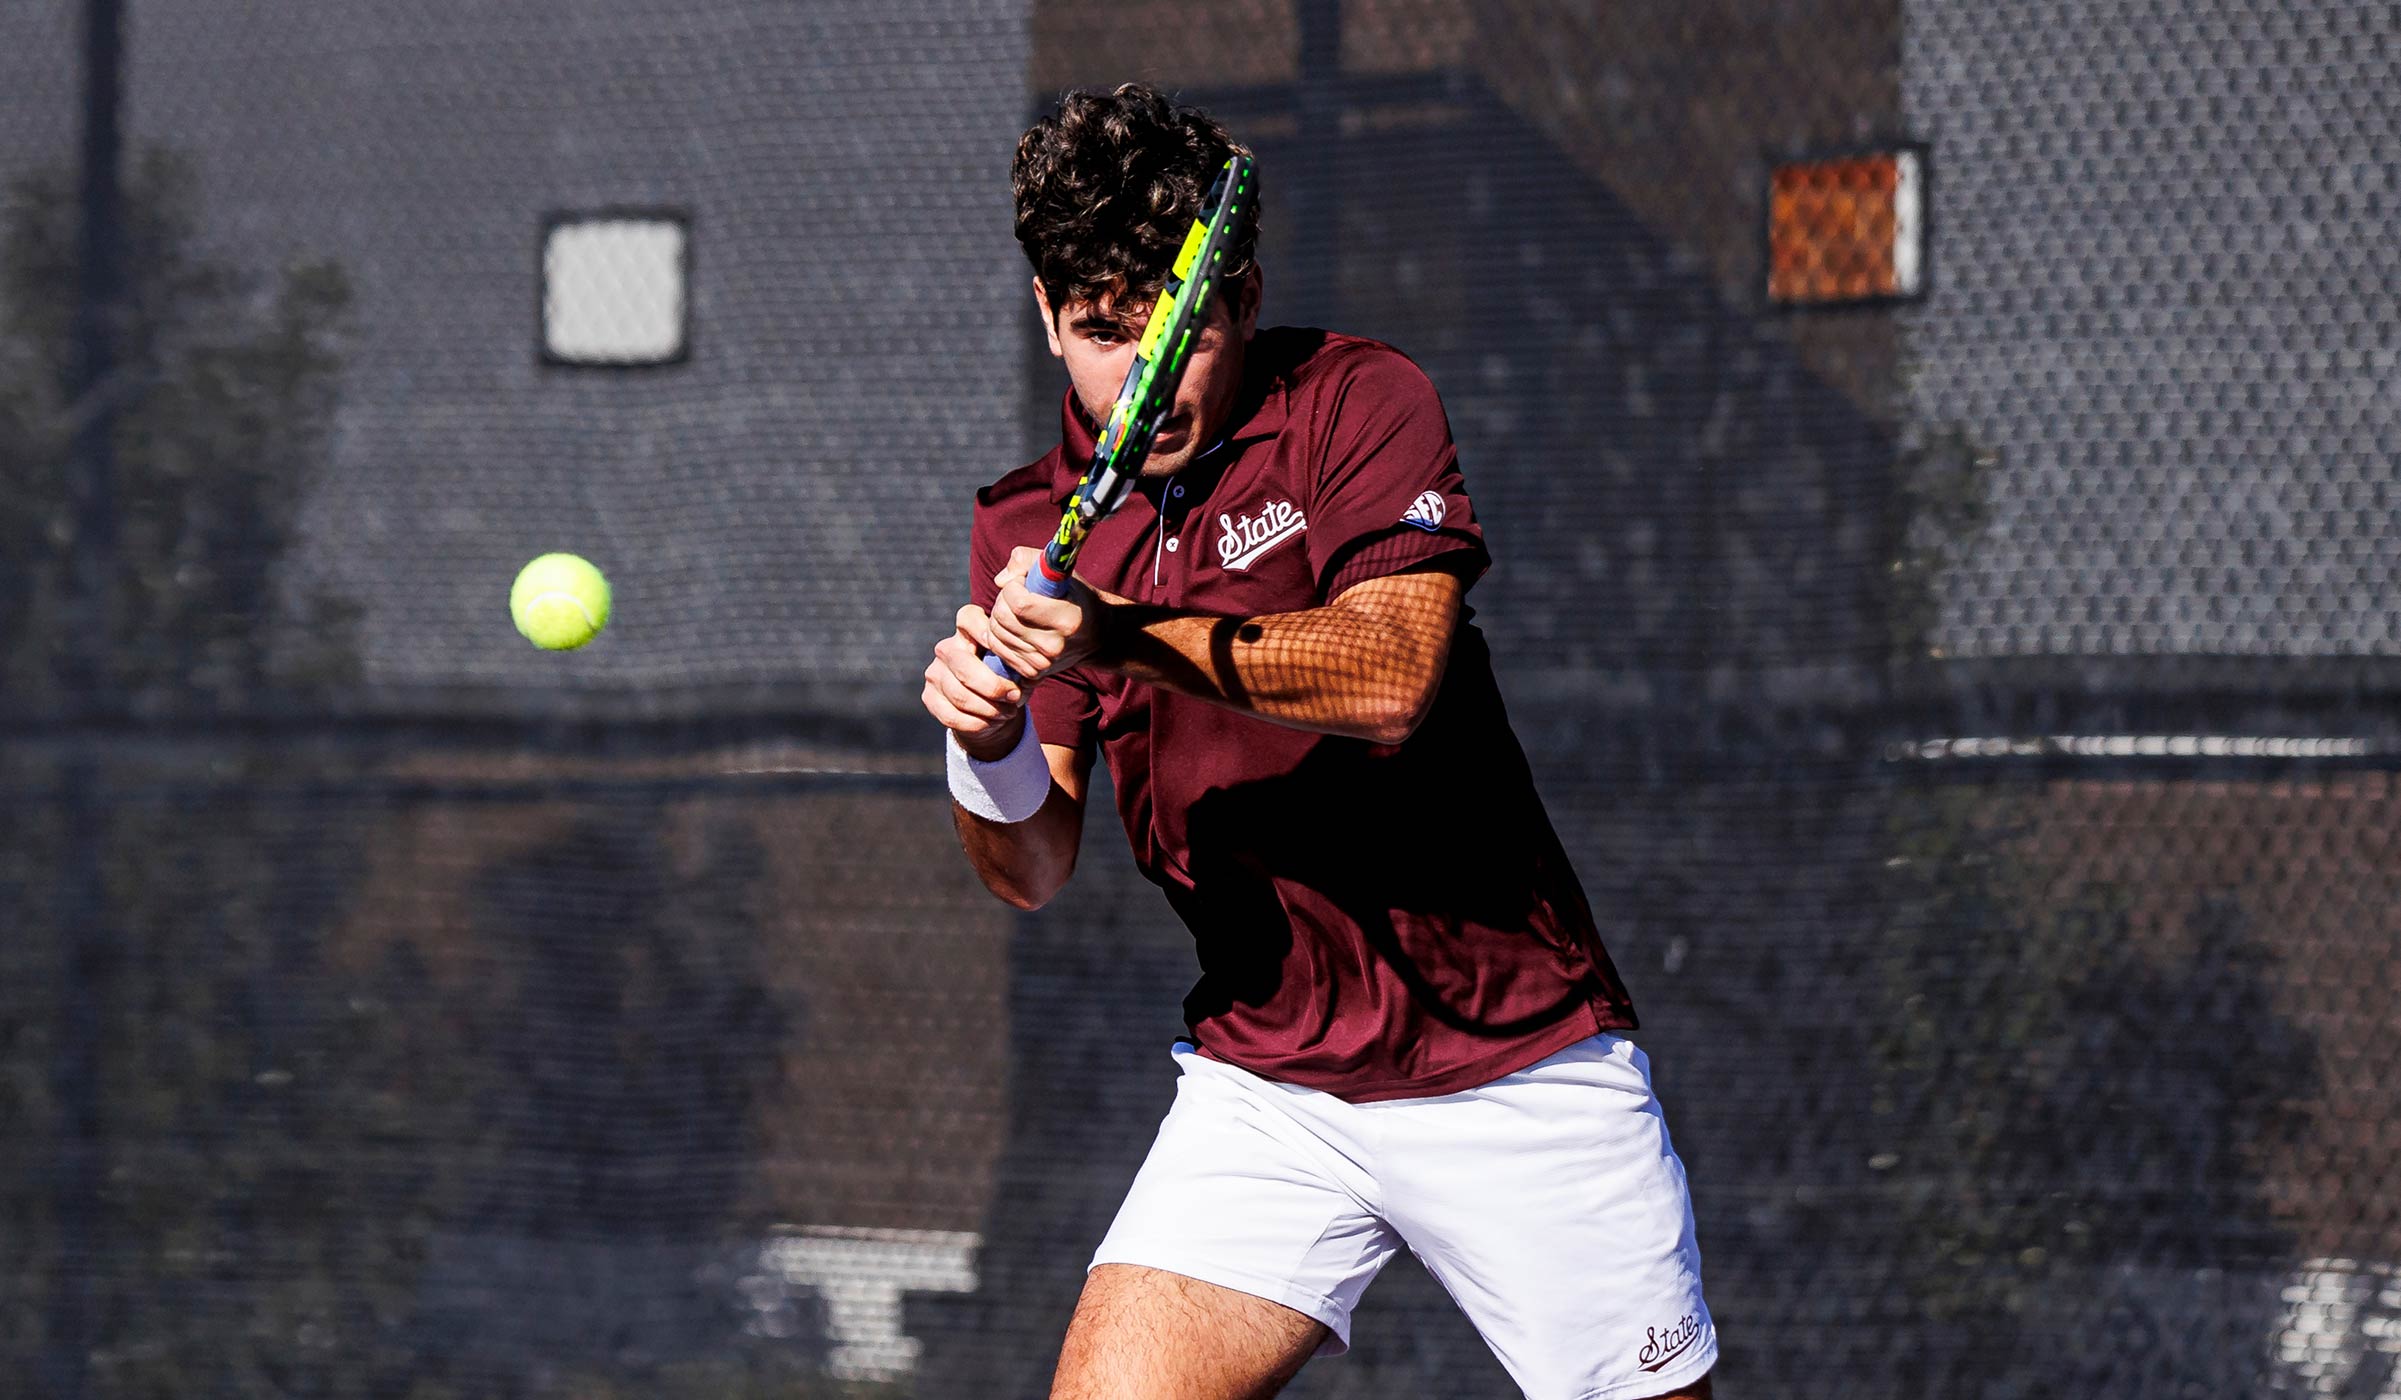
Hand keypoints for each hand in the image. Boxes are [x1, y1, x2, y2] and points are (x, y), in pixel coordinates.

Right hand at [923, 604, 1026, 760]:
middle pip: (964, 666)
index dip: (982, 630)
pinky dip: (977, 724)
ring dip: (989, 709)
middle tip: (1015, 697)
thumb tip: (1029, 676)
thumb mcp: (1016, 668)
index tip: (1001, 647)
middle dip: (994, 687)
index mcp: (967, 631)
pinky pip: (952, 716)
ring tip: (1008, 713)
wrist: (987, 710)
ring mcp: (934, 673)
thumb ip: (1021, 666)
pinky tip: (992, 723)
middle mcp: (946, 648)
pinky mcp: (929, 697)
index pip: (968, 619)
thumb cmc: (1007, 679)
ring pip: (960, 695)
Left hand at [985, 546, 1106, 681]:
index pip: (1019, 603)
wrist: (1097, 636)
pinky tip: (1016, 628)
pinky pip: (998, 649)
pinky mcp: (1032, 672)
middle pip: (1002, 618)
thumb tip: (1000, 581)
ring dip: (999, 618)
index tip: (1022, 582)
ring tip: (1018, 612)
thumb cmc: (1074, 597)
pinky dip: (1000, 636)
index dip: (1012, 587)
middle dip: (1002, 600)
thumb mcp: (1059, 570)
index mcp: (1067, 619)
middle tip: (1017, 596)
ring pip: (995, 634)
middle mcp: (1054, 645)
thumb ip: (1026, 560)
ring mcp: (1043, 662)